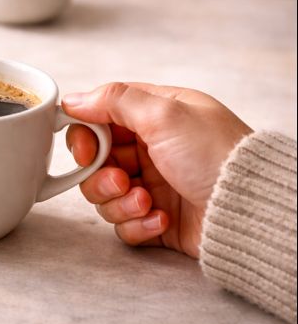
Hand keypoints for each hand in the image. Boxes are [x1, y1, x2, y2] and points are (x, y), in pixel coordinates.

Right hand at [63, 82, 252, 257]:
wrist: (250, 210)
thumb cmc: (216, 155)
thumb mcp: (164, 114)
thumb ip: (114, 100)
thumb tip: (73, 99)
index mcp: (153, 116)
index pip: (100, 117)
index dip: (85, 134)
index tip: (86, 149)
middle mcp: (150, 149)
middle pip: (96, 160)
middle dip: (99, 174)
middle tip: (119, 179)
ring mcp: (153, 184)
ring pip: (104, 194)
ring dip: (118, 201)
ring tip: (146, 201)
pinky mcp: (155, 218)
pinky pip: (123, 223)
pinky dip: (137, 224)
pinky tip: (161, 218)